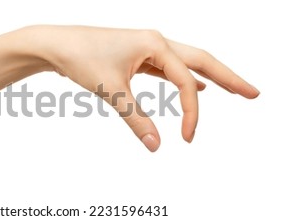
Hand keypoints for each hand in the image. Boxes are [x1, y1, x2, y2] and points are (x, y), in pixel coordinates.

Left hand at [30, 25, 259, 150]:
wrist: (56, 44)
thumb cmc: (81, 58)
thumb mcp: (112, 90)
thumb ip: (135, 118)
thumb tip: (155, 146)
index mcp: (155, 44)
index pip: (186, 81)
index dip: (191, 112)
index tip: (186, 138)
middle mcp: (156, 43)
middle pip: (202, 60)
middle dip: (229, 78)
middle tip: (253, 93)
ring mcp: (147, 48)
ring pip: (186, 63)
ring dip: (209, 77)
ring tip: (232, 89)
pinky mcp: (137, 56)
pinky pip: (168, 68)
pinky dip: (184, 79)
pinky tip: (194, 85)